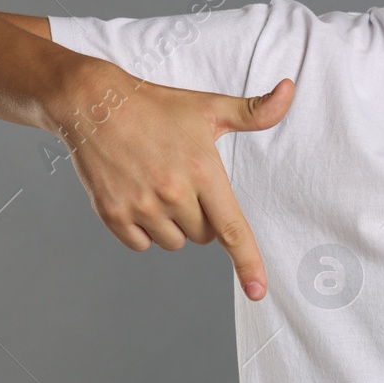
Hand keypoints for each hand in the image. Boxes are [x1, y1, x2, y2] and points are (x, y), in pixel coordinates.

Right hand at [51, 63, 293, 299]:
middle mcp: (173, 192)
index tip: (258, 291)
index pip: (232, 229)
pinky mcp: (112, 214)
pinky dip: (142, 229)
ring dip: (170, 224)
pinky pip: (141, 245)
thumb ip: (254, 111)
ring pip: (174, 243)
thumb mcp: (208, 108)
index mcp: (203, 171)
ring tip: (155, 185)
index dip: (248, 263)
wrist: (93, 103)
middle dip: (198, 216)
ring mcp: (141, 205)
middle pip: (203, 236)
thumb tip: (290, 90)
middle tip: (180, 180)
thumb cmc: (157, 107)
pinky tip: (135, 195)